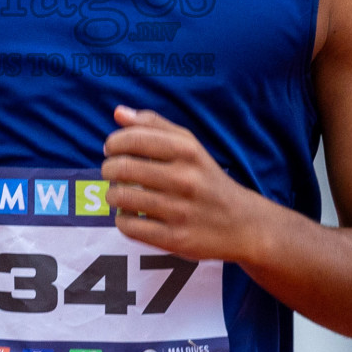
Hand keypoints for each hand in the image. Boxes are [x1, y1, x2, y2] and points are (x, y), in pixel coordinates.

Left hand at [101, 106, 260, 261]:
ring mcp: (180, 211)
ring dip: (113, 195)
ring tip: (119, 194)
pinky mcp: (175, 239)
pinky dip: (122, 219)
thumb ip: (154, 126)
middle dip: (108, 169)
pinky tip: (130, 215)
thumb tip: (119, 113)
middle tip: (112, 172)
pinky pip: (130, 227)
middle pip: (123, 168)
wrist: (242, 224)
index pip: (134, 139)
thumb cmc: (207, 180)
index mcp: (188, 151)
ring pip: (122, 198)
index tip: (111, 149)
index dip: (114, 143)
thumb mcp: (189, 146)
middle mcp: (185, 179)